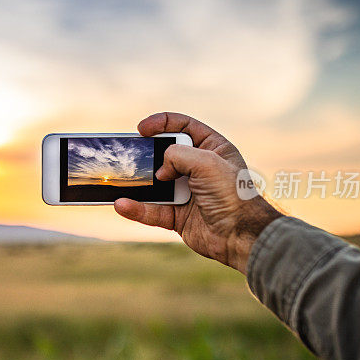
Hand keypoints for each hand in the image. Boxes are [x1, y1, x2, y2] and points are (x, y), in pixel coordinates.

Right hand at [114, 112, 280, 273]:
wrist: (241, 235)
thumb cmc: (232, 195)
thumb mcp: (206, 162)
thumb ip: (177, 154)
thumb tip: (159, 171)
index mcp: (212, 149)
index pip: (183, 127)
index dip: (162, 123)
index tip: (141, 128)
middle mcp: (199, 169)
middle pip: (164, 154)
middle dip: (146, 154)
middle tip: (129, 154)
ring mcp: (187, 193)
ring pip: (155, 185)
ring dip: (137, 184)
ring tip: (118, 180)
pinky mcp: (178, 216)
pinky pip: (152, 211)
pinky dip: (137, 208)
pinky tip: (123, 204)